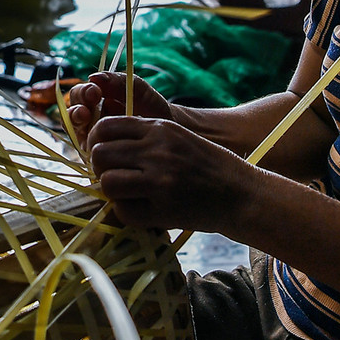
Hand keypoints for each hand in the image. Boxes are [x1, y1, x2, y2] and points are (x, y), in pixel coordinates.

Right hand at [64, 71, 173, 148]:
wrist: (168, 129)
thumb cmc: (150, 106)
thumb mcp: (136, 88)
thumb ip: (117, 81)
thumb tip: (93, 77)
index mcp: (94, 101)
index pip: (79, 96)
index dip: (82, 92)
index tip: (94, 91)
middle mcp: (89, 119)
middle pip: (71, 113)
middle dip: (76, 109)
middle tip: (86, 109)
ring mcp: (91, 138)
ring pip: (75, 132)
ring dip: (76, 124)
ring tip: (86, 119)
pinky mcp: (96, 156)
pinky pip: (86, 151)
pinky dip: (89, 146)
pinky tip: (96, 142)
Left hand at [86, 114, 259, 231]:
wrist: (241, 194)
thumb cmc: (208, 165)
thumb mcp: (178, 137)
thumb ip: (145, 136)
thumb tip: (101, 143)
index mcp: (160, 128)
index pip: (105, 127)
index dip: (97, 142)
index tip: (106, 155)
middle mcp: (157, 150)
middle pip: (100, 155)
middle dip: (101, 168)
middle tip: (114, 177)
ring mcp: (160, 180)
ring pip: (107, 183)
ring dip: (112, 192)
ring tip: (127, 194)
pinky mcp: (164, 209)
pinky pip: (123, 211)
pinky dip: (127, 213)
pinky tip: (142, 210)